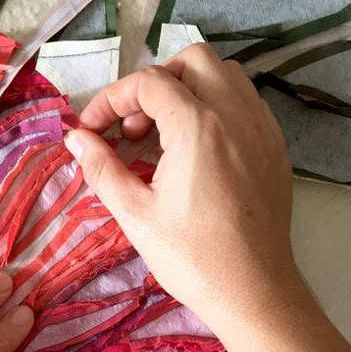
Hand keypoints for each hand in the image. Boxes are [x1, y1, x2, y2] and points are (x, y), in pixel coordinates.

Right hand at [65, 44, 294, 328]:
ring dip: (186, 90)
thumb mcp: (134, 213)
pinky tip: (194, 148)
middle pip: (192, 60)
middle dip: (153, 82)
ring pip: (224, 75)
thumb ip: (101, 168)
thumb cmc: (191, 257)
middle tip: (132, 125)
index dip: (111, 100)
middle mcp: (236, 115)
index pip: (148, 82)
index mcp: (198, 128)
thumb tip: (75, 139)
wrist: (253, 291)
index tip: (92, 130)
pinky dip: (213, 107)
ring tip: (161, 134)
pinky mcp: (275, 147)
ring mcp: (262, 128)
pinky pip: (244, 101)